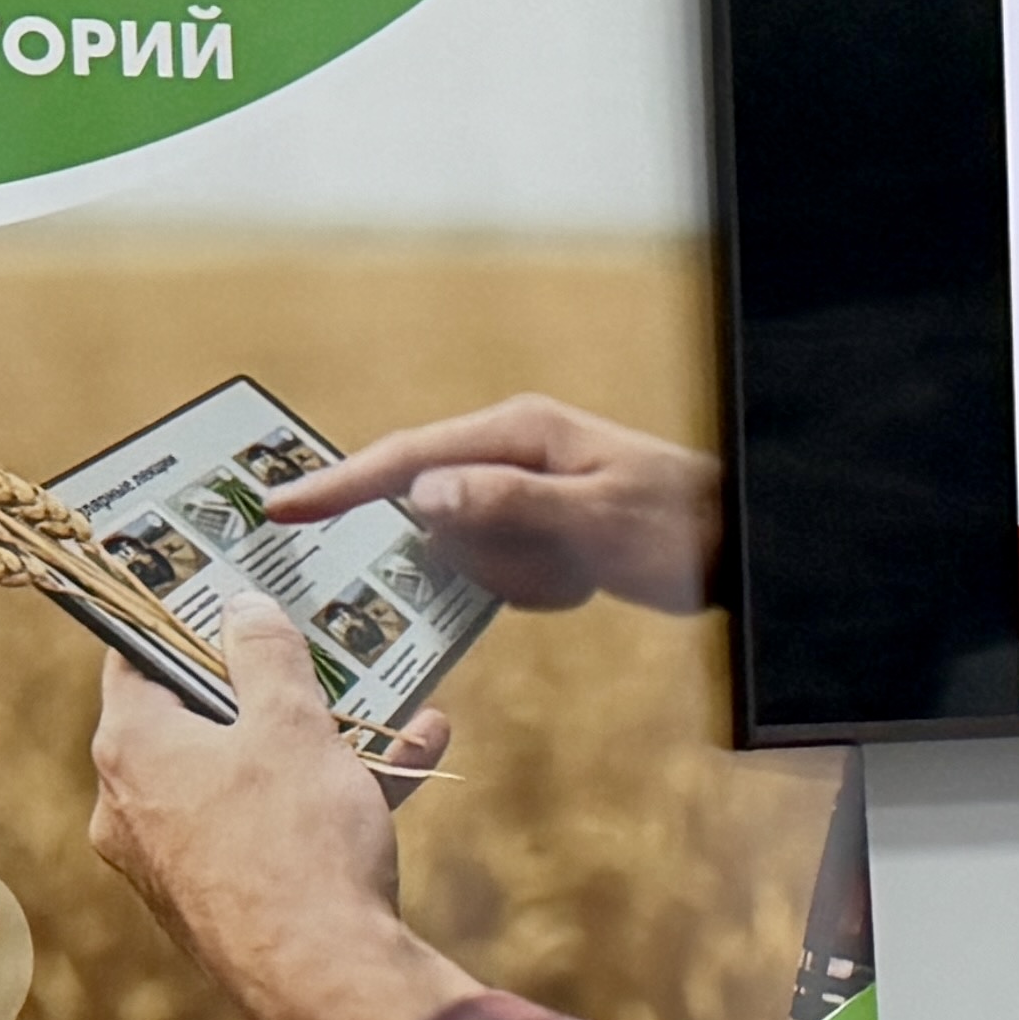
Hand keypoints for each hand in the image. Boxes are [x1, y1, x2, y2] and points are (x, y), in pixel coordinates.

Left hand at [86, 604, 476, 1019]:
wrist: (320, 975)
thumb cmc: (298, 839)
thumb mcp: (293, 725)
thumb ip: (266, 655)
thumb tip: (241, 606)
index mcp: (131, 747)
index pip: (135, 658)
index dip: (179, 619)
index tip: (222, 592)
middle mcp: (131, 803)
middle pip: (197, 719)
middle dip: (273, 686)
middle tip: (323, 654)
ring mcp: (172, 857)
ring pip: (245, 775)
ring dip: (321, 741)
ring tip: (399, 712)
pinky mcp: (219, 897)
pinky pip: (269, 825)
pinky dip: (324, 797)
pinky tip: (410, 768)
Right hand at [267, 395, 715, 613]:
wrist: (739, 549)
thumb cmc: (682, 528)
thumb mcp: (600, 519)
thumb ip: (511, 504)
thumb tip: (423, 492)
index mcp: (519, 433)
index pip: (406, 458)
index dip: (338, 486)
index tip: (279, 511)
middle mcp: (512, 451)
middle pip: (437, 517)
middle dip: (486, 557)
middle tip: (557, 566)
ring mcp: (522, 489)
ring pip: (469, 552)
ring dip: (521, 577)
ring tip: (583, 571)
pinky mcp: (535, 525)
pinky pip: (504, 570)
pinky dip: (539, 586)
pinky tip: (586, 580)